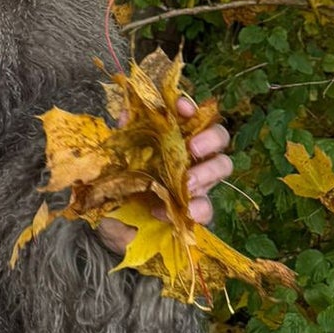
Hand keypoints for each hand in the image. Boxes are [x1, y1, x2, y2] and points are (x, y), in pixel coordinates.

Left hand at [94, 96, 232, 257]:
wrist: (112, 225)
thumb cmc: (121, 183)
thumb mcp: (117, 160)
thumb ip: (124, 138)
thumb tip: (127, 117)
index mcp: (175, 137)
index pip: (191, 116)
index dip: (190, 109)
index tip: (181, 108)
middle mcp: (192, 155)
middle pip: (219, 137)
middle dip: (210, 139)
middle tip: (192, 149)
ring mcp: (198, 182)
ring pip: (221, 167)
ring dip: (208, 172)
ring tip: (188, 183)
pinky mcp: (196, 210)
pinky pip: (208, 207)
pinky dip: (198, 208)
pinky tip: (182, 211)